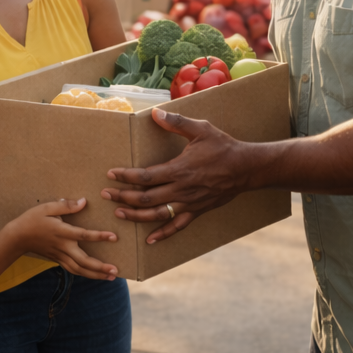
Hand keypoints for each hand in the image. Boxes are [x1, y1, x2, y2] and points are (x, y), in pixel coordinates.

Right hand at [5, 198, 118, 279]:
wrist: (17, 237)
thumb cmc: (32, 220)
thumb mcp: (47, 207)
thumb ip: (66, 205)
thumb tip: (84, 201)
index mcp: (62, 232)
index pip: (83, 235)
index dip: (99, 236)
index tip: (113, 237)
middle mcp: (63, 247)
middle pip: (84, 261)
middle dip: (100, 267)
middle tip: (115, 271)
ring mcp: (60, 256)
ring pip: (80, 269)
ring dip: (96, 275)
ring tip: (111, 277)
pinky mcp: (57, 260)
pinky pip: (73, 270)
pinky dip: (85, 274)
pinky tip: (95, 275)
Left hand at [103, 108, 256, 243]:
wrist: (247, 168)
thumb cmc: (223, 147)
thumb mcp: (200, 129)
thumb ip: (176, 123)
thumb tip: (155, 113)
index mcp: (179, 169)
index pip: (145, 176)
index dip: (126, 177)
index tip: (111, 175)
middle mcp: (181, 190)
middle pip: (146, 198)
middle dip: (123, 196)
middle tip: (106, 194)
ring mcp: (189, 203)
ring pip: (157, 215)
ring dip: (136, 216)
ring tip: (119, 213)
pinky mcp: (197, 211)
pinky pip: (177, 226)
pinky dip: (162, 234)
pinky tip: (149, 240)